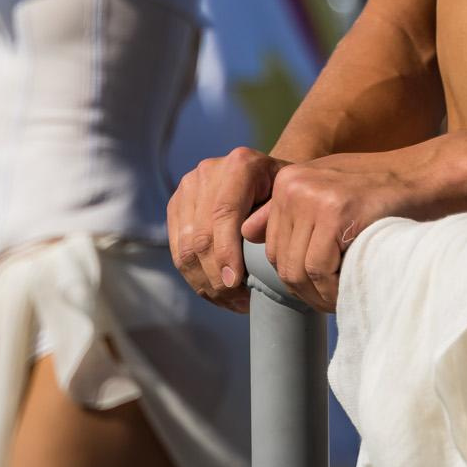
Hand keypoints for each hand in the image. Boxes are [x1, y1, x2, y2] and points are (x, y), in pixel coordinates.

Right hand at [168, 146, 282, 313]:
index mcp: (240, 164)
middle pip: (201, 234)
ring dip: (205, 283)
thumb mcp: (290, 200)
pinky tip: (214, 292)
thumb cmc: (285, 194)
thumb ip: (273, 218)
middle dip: (216, 276)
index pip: (224, 213)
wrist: (267, 177)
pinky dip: (194, 276)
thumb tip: (251, 243)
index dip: (226, 252)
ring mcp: (188, 186)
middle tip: (238, 302)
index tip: (235, 283)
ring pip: (185, 247)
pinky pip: (177, 249)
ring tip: (229, 302)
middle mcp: (208, 171)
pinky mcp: (176, 204)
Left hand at [251, 146, 461, 312]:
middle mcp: (293, 184)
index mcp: (288, 180)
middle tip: (337, 297)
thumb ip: (295, 209)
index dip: (299, 275)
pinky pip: (319, 269)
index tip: (324, 286)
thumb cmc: (386, 191)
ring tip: (346, 294)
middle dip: (308, 288)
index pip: (275, 247)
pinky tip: (353, 284)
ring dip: (321, 293)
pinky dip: (334, 287)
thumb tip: (248, 230)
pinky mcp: (334, 212)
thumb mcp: (333, 191)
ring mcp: (312, 196)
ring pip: (297, 270)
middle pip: (282, 261)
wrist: (431, 178)